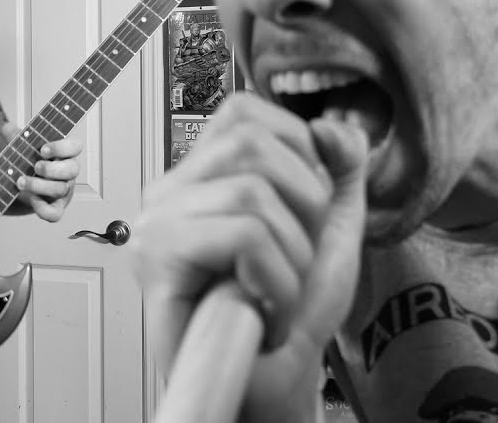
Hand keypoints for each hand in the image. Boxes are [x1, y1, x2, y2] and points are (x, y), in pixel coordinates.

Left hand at [4, 121, 80, 221]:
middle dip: (52, 168)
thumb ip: (18, 137)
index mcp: (65, 153)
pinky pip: (55, 213)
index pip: (75, 147)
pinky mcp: (55, 208)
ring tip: (20, 182)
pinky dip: (43, 209)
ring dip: (39, 186)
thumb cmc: (30, 161)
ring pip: (61, 190)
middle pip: (72, 170)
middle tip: (35, 166)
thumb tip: (6, 127)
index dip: (62, 148)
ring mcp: (63, 191)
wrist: (26, 183)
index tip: (43, 149)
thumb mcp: (25, 147)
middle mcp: (68, 172)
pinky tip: (31, 200)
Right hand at [130, 94, 368, 418]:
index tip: (306, 210)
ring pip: (252, 193)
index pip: (243, 113)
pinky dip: (278, 284)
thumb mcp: (330, 228)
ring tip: (277, 293)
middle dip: (305, 205)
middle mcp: (169, 193)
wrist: (268, 385)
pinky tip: (264, 311)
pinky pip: (244, 238)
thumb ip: (341, 168)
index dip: (296, 149)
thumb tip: (334, 126)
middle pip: (252, 143)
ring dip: (294, 257)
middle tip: (295, 259)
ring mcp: (157, 226)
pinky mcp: (157, 263)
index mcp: (202, 177)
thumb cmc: (287, 314)